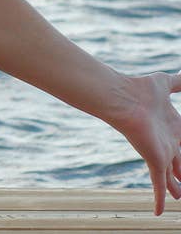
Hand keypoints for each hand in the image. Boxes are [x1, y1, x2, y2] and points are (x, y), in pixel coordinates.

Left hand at [107, 71, 180, 214]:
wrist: (119, 96)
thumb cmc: (139, 89)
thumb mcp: (166, 83)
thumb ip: (179, 81)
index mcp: (173, 130)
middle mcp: (169, 144)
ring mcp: (161, 154)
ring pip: (174, 179)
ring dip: (178, 190)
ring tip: (180, 198)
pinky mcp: (154, 160)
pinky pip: (159, 185)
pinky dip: (158, 199)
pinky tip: (156, 212)